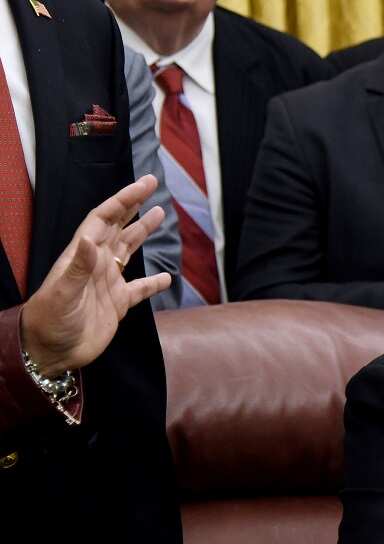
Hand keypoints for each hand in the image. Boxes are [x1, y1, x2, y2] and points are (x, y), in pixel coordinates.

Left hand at [19, 175, 169, 375]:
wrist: (51, 352)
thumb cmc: (50, 320)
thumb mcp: (62, 293)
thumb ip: (79, 267)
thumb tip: (92, 240)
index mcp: (82, 255)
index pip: (105, 219)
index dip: (124, 200)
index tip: (144, 185)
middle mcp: (96, 264)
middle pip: (118, 227)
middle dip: (134, 205)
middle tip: (152, 185)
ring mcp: (107, 283)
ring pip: (129, 251)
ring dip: (143, 233)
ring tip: (160, 215)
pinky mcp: (117, 304)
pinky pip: (139, 289)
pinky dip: (153, 283)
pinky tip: (166, 278)